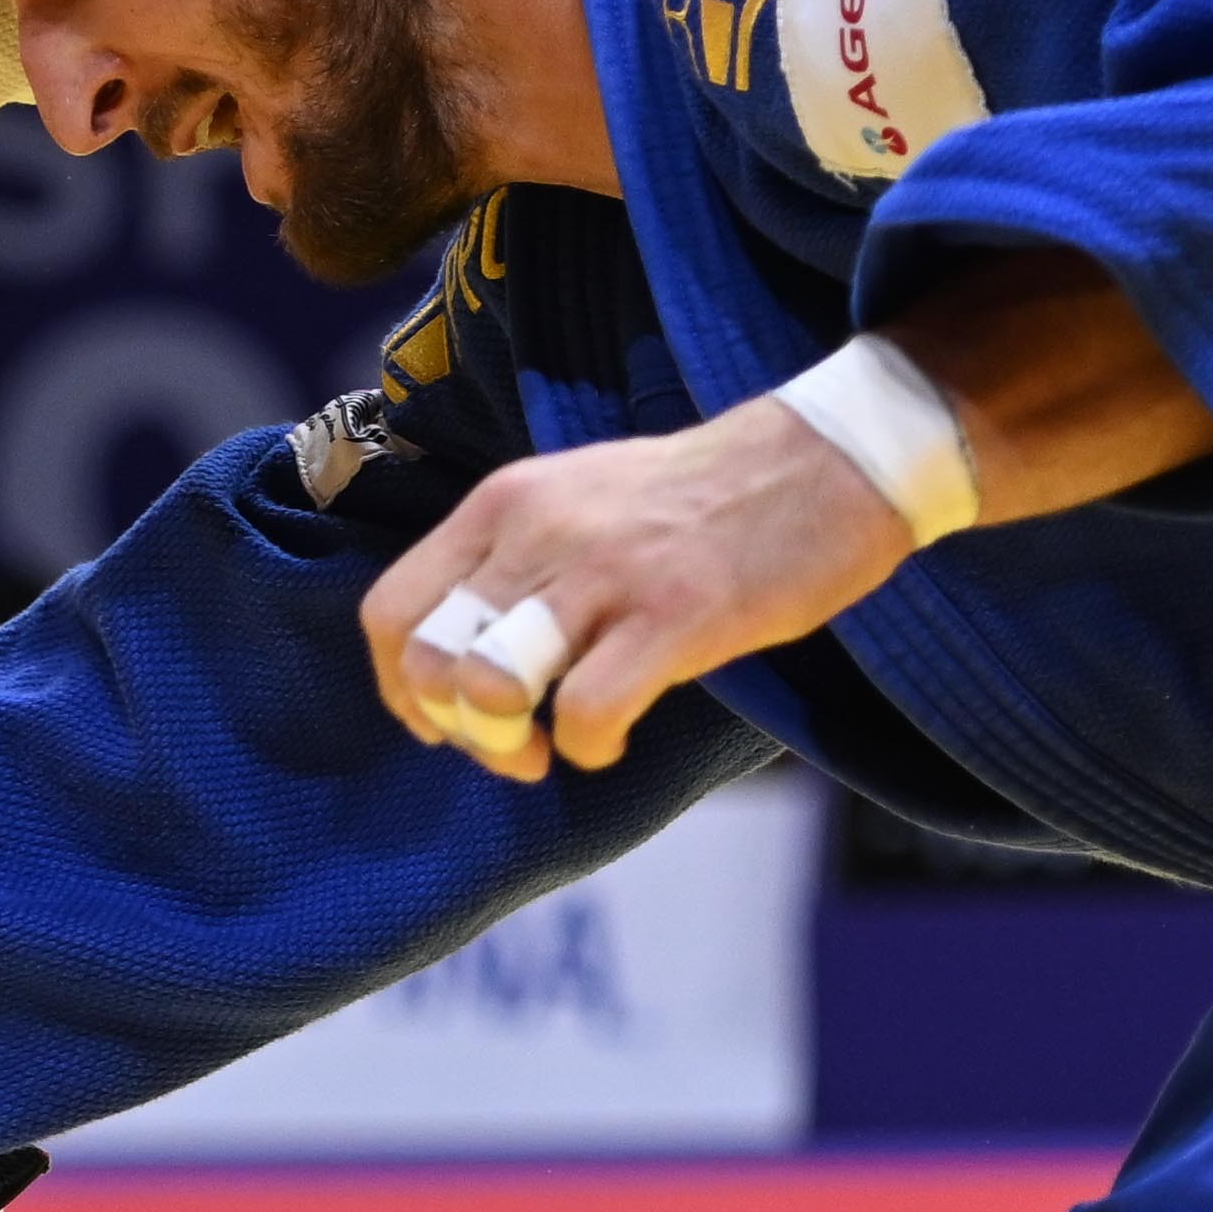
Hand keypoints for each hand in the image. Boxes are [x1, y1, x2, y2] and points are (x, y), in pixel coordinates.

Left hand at [364, 405, 907, 778]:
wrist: (822, 462)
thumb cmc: (700, 499)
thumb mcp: (577, 499)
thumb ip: (514, 561)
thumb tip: (463, 657)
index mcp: (505, 503)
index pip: (390, 610)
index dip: (403, 688)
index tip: (447, 719)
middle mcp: (538, 532)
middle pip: (431, 660)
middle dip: (458, 727)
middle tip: (511, 742)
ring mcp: (604, 574)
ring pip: (489, 686)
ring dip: (508, 744)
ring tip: (551, 745)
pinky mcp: (673, 617)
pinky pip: (586, 714)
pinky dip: (589, 749)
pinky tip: (617, 736)